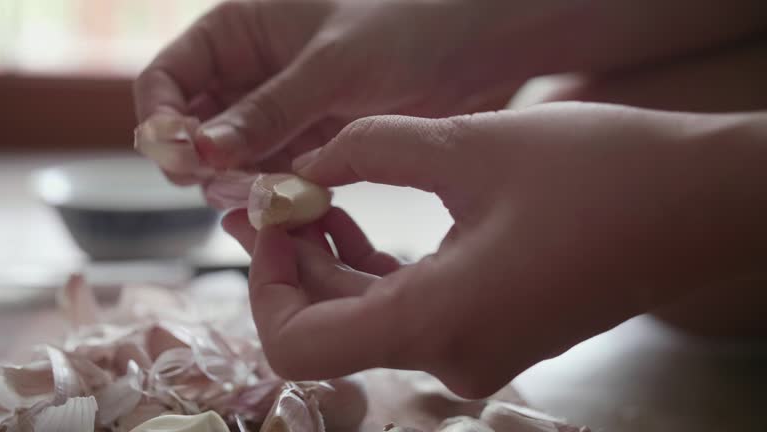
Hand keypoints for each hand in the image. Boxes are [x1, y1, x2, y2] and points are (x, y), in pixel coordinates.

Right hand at [134, 0, 520, 179]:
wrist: (468, 48)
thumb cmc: (403, 28)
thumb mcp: (330, 66)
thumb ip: (267, 110)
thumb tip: (200, 151)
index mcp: (235, 34)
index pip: (165, 80)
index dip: (162, 122)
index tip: (182, 159)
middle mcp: (247, 77)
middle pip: (192, 132)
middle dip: (205, 164)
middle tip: (237, 186)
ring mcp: (277, 115)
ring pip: (232, 163)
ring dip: (244, 186)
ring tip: (277, 195)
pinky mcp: (308, 145)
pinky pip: (274, 178)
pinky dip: (279, 194)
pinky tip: (301, 202)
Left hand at [224, 102, 766, 397]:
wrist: (697, 205)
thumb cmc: (602, 175)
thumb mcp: (472, 145)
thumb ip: (372, 148)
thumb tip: (310, 162)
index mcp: (440, 322)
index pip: (300, 348)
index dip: (268, 285)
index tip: (275, 219)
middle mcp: (453, 356)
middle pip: (331, 329)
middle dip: (294, 262)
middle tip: (277, 192)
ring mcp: (475, 350)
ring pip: (368, 320)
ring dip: (332, 263)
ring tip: (315, 193)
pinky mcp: (492, 331)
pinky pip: (408, 312)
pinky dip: (374, 272)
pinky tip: (360, 218)